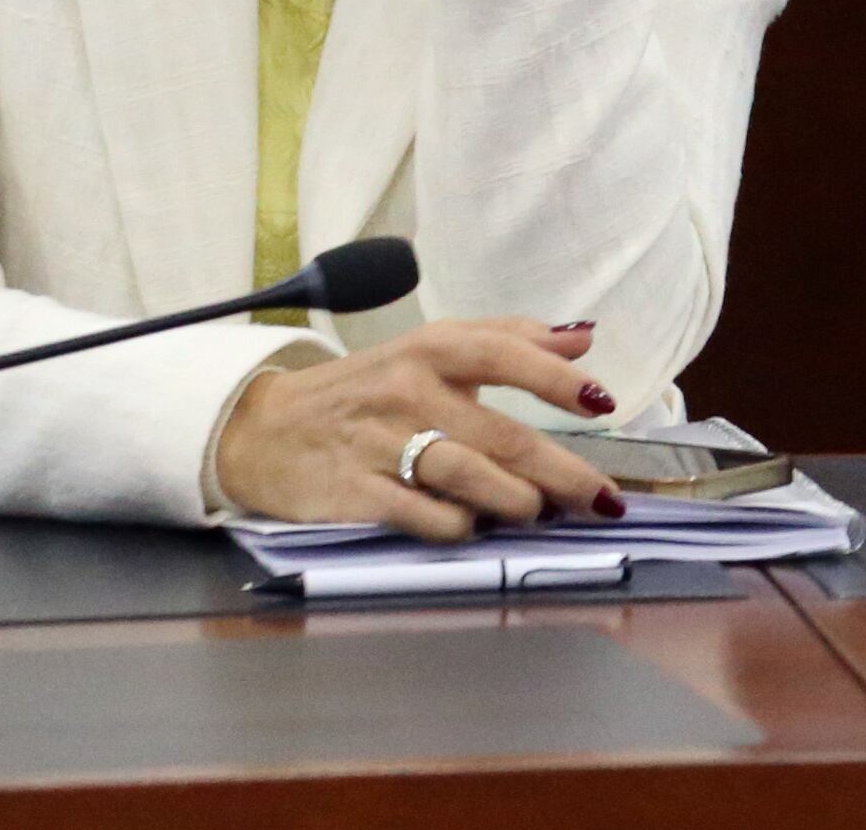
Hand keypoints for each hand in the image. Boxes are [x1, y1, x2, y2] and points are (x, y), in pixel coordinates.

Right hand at [213, 319, 623, 539]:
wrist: (262, 430)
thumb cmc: (365, 389)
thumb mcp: (429, 349)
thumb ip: (508, 339)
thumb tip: (583, 339)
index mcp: (431, 349)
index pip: (505, 354)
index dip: (558, 381)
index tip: (603, 404)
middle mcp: (408, 391)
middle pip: (502, 436)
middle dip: (562, 473)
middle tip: (601, 498)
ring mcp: (380, 444)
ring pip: (469, 479)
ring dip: (517, 502)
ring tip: (539, 512)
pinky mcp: (354, 494)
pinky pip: (425, 516)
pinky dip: (460, 526)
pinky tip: (474, 526)